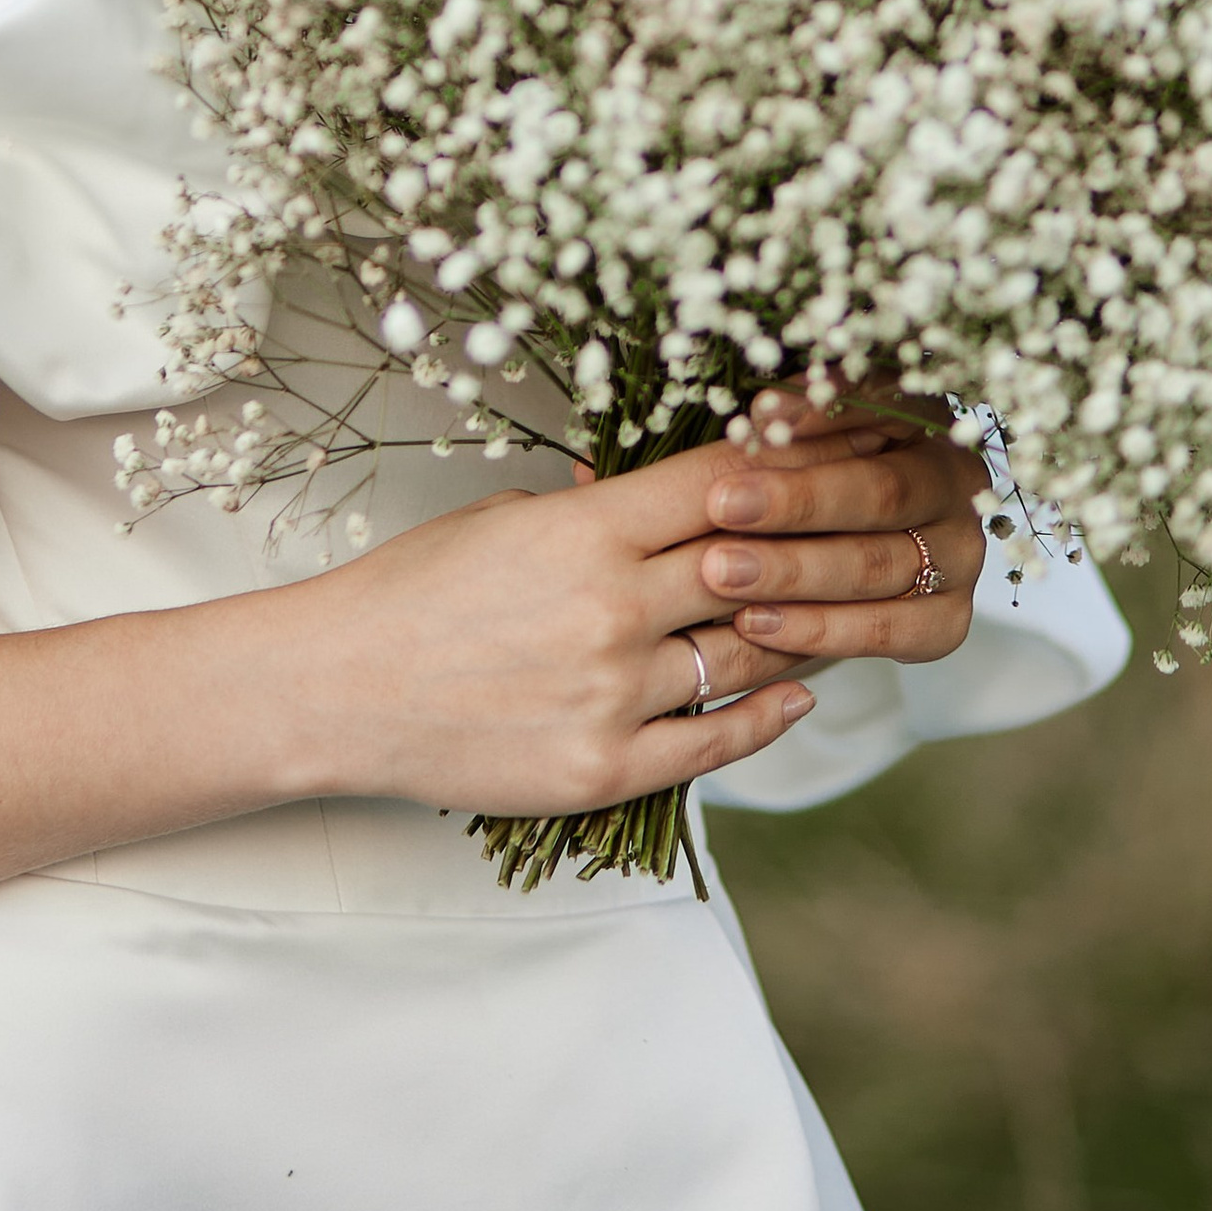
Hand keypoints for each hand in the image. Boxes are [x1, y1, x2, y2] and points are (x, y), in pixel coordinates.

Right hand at [281, 439, 823, 822]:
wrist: (339, 688)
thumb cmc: (415, 588)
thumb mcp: (503, 518)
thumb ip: (594, 510)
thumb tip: (664, 488)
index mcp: (584, 533)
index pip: (717, 485)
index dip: (787, 460)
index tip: (838, 441)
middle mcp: (612, 612)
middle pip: (750, 569)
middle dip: (813, 540)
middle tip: (872, 520)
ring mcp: (613, 696)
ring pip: (743, 655)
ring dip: (800, 631)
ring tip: (848, 608)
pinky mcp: (605, 769)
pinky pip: (714, 741)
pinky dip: (766, 716)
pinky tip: (798, 695)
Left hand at [680, 388, 989, 671]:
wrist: (854, 552)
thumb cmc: (821, 472)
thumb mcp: (817, 432)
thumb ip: (798, 419)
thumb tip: (764, 414)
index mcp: (931, 423)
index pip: (886, 407)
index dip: (821, 411)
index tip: (755, 416)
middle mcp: (958, 489)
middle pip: (881, 494)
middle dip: (796, 501)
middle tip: (722, 504)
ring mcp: (960, 559)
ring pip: (875, 567)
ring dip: (792, 571)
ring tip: (721, 571)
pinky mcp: (947, 622)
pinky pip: (881, 630)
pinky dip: (815, 629)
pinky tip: (753, 622)